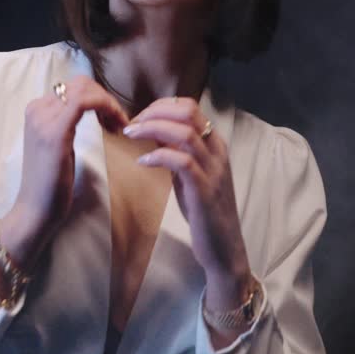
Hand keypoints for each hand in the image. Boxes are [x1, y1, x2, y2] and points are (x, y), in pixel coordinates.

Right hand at [5, 75, 128, 266]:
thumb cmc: (51, 183)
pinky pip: (84, 102)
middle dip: (106, 98)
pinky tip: (115, 125)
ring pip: (84, 89)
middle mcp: (37, 109)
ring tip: (119, 124)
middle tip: (119, 121)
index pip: (73, 87)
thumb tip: (91, 108)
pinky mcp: (55, 132)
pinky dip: (106, 107)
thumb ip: (67, 123)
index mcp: (36, 110)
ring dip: (109, 103)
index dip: (99, 98)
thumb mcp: (59, 144)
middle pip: (80, 84)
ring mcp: (44, 119)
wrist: (36, 210)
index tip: (113, 118)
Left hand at [122, 97, 251, 287]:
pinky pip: (181, 161)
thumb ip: (177, 152)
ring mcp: (213, 170)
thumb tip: (153, 131)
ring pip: (184, 133)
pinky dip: (159, 156)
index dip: (161, 106)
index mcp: (215, 144)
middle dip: (154, 112)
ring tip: (131, 135)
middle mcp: (217, 152)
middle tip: (131, 123)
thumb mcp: (189, 175)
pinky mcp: (205, 190)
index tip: (139, 116)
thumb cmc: (204, 210)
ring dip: (152, 129)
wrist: (224, 247)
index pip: (190, 107)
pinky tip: (143, 162)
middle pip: (188, 112)